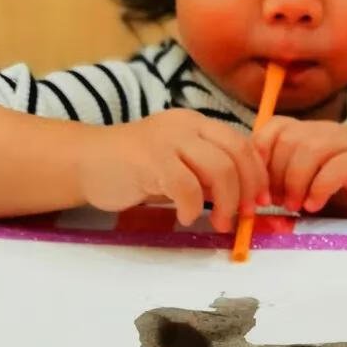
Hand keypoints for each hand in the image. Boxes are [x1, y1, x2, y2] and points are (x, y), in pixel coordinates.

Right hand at [77, 111, 267, 229]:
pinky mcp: (149, 160)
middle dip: (248, 189)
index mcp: (196, 124)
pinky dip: (193, 207)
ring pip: (218, 168)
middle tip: (244, 216)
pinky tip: (185, 218)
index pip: (242, 143)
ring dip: (226, 202)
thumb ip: (206, 173)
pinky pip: (186, 186)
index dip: (258, 174)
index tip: (261, 202)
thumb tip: (241, 197)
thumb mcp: (177, 164)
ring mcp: (167, 141)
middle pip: (236, 154)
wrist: (85, 161)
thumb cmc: (133, 168)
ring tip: (219, 223)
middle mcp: (186, 126)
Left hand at [254, 117, 346, 220]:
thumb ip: (275, 182)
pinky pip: (335, 168)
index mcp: (308, 133)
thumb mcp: (297, 191)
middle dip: (276, 174)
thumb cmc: (336, 205)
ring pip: (309, 149)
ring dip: (295, 182)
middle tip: (279, 203)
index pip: (273, 127)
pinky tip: (315, 206)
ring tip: (296, 206)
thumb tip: (244, 188)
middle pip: (288, 139)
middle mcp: (327, 132)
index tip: (260, 191)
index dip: (260, 157)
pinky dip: (318, 189)